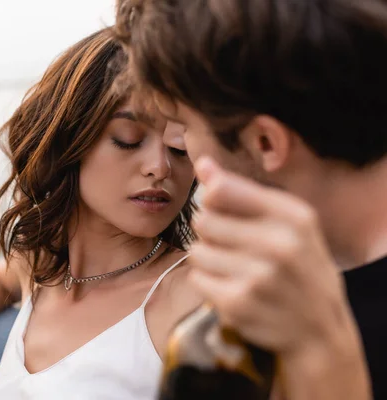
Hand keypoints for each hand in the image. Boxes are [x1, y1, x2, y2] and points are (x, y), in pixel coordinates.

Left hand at [189, 156, 352, 353]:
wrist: (319, 329)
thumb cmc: (299, 267)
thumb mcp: (287, 222)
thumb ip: (240, 191)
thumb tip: (202, 164)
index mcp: (293, 216)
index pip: (220, 190)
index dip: (212, 199)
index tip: (222, 209)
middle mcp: (279, 244)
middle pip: (203, 220)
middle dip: (210, 232)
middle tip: (234, 247)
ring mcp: (258, 276)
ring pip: (196, 251)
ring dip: (208, 260)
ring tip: (234, 269)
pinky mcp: (238, 303)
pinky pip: (196, 278)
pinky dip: (207, 283)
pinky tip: (231, 288)